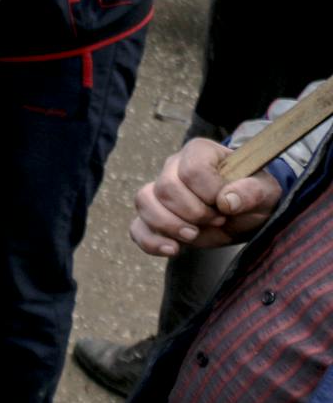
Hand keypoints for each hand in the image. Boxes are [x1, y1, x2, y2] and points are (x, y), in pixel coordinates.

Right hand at [129, 139, 282, 257]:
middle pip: (165, 187)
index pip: (192, 170)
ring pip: (144, 202)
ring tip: (193, 235)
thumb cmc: (253, 196)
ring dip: (169, 225)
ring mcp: (159, 191)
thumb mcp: (264, 192)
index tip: (227, 205)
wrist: (246, 214)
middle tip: (217, 220)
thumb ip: (251, 191)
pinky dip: (151, 241)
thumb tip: (227, 201)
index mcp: (200, 152)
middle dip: (193, 212)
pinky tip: (172, 249)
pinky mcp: (153, 217)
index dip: (209, 192)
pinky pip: (137, 227)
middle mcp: (173, 167)